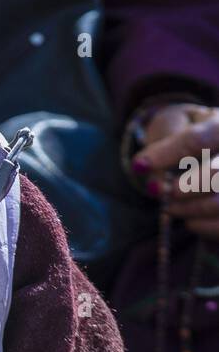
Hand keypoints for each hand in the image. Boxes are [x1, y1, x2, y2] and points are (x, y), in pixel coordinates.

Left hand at [133, 104, 218, 238]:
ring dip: (188, 209)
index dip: (168, 154)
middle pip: (215, 174)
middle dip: (183, 188)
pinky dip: (201, 226)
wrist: (206, 149)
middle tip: (163, 193)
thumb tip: (143, 166)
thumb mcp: (173, 125)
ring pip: (218, 203)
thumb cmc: (186, 132)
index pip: (198, 140)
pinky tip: (190, 219)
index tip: (141, 166)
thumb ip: (161, 141)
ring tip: (170, 207)